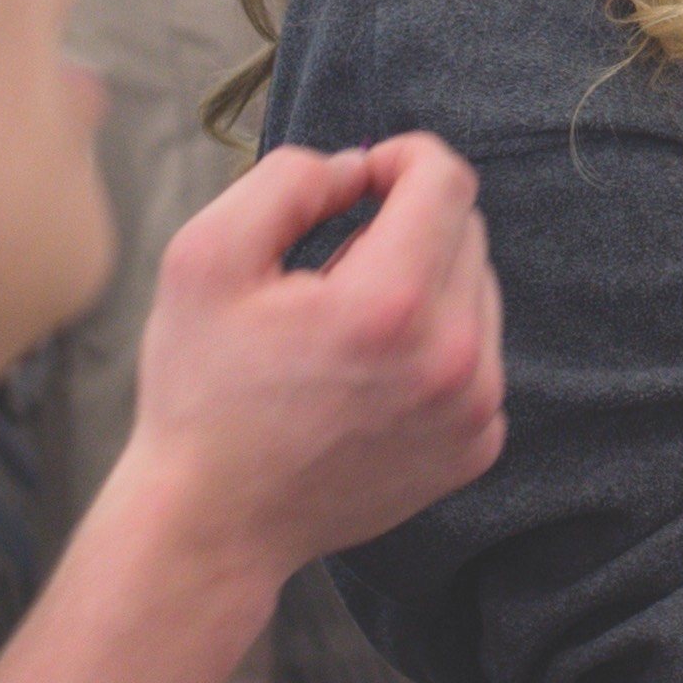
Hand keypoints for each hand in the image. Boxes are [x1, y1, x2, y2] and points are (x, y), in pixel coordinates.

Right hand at [126, 137, 507, 583]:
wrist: (214, 523)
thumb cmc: (202, 391)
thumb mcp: (205, 257)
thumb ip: (288, 181)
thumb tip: (360, 169)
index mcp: (390, 305)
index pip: (448, 180)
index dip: (401, 158)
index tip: (360, 182)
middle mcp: (453, 359)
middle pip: (466, 231)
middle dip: (405, 226)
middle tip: (331, 273)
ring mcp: (475, 410)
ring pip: (478, 290)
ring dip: (425, 284)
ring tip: (347, 330)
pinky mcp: (477, 446)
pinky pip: (480, 353)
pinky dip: (437, 344)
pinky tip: (371, 376)